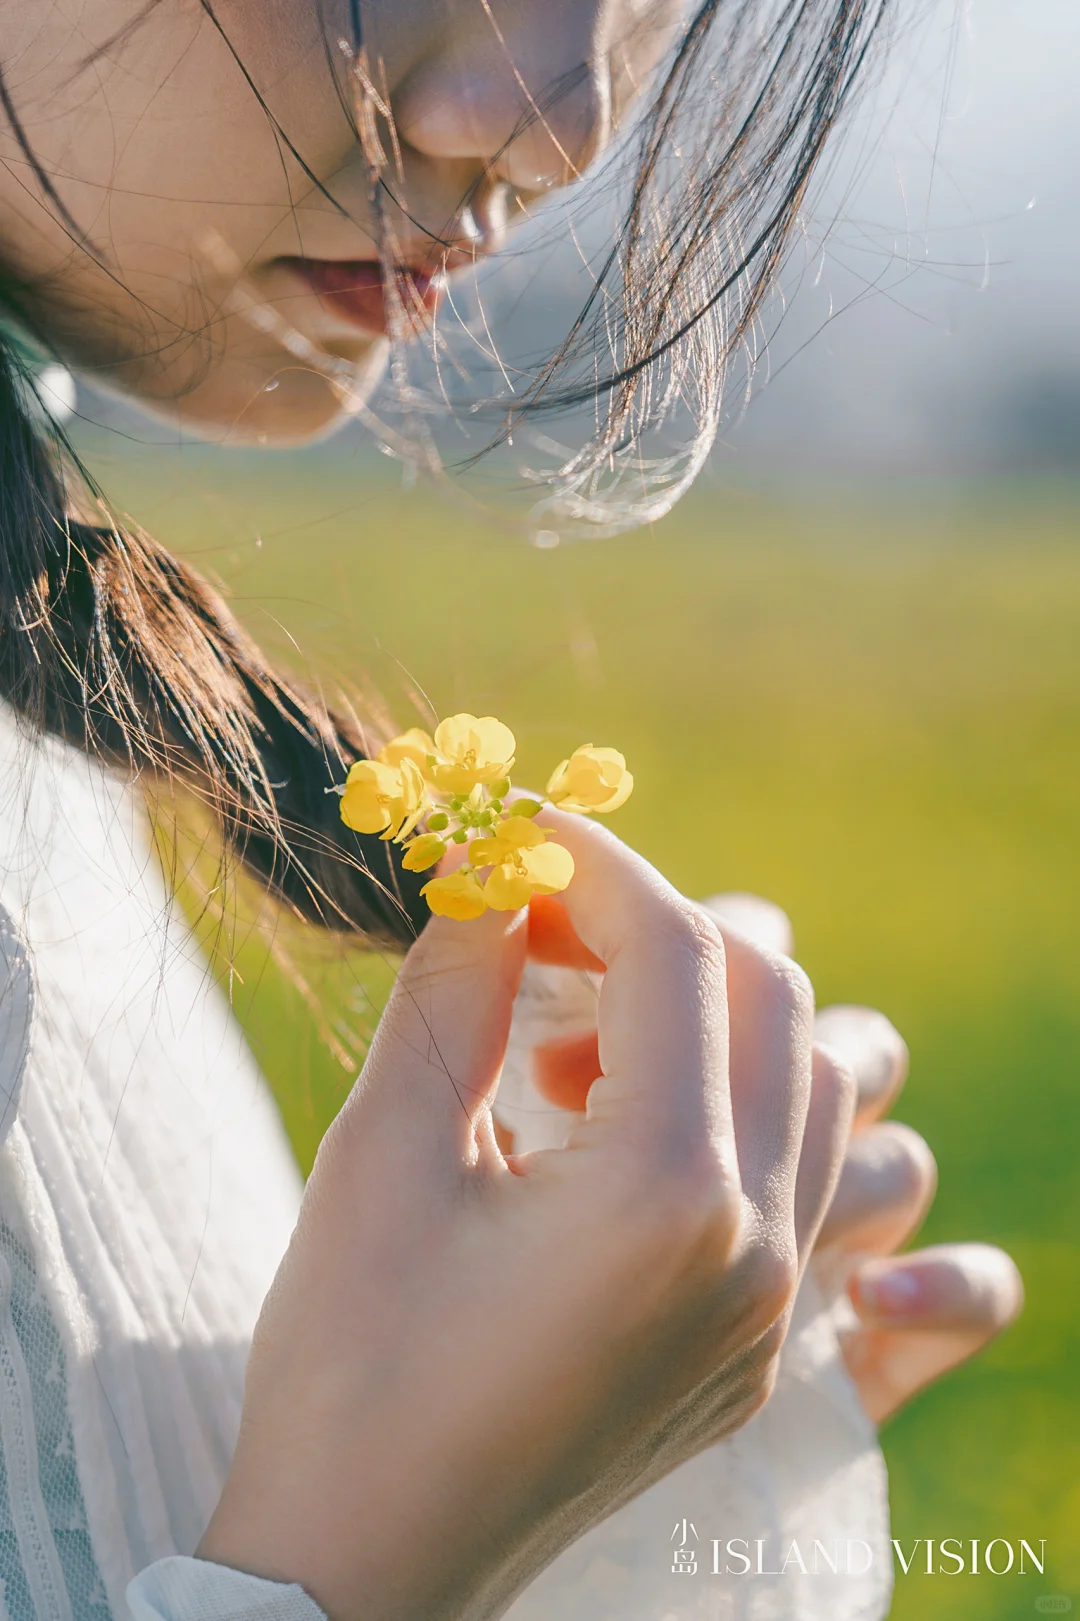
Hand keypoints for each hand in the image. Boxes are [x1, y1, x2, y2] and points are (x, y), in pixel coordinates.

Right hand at [198, 818, 852, 1620]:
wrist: (371, 1567)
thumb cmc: (352, 1364)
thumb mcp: (384, 1154)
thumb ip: (454, 985)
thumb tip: (494, 871)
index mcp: (667, 1195)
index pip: (673, 951)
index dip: (590, 862)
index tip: (513, 833)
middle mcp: (755, 1245)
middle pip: (772, 998)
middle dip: (656, 927)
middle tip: (536, 931)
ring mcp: (769, 1303)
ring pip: (808, 1079)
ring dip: (703, 1016)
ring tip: (567, 1049)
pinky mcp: (753, 1342)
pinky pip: (795, 1169)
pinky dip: (720, 1103)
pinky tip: (601, 1132)